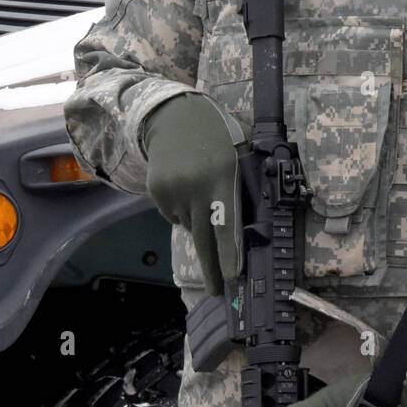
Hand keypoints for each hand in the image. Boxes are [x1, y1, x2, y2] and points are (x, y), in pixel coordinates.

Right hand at [142, 94, 241, 294]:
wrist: (174, 116)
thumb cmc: (217, 137)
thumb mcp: (238, 155)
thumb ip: (242, 186)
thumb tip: (249, 226)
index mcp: (221, 177)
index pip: (226, 222)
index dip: (229, 252)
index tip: (234, 276)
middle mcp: (195, 187)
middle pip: (203, 237)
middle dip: (211, 267)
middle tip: (216, 290)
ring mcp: (173, 191)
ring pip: (188, 225)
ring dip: (197, 221)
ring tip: (201, 194)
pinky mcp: (157, 192)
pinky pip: (173, 215)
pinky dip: (181, 209)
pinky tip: (185, 187)